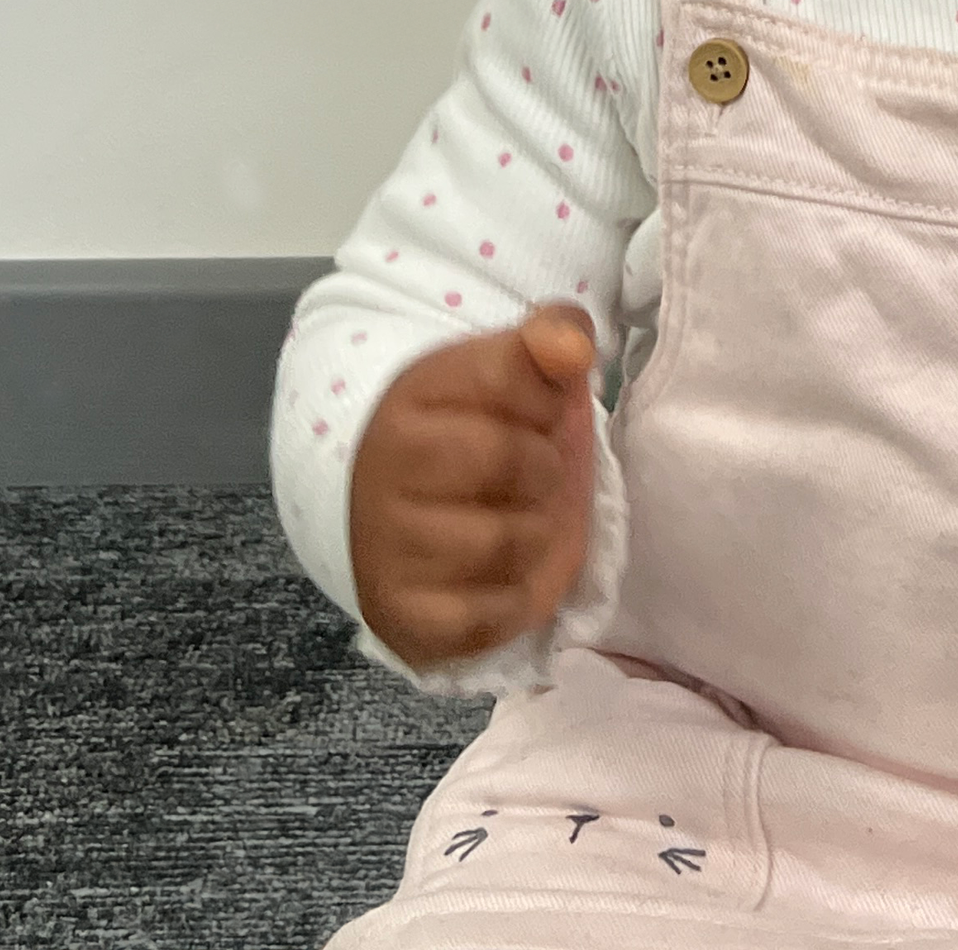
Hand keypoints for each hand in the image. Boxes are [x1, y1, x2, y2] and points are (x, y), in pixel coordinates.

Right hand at [349, 303, 597, 671]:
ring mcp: (387, 549)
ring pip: (510, 543)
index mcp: (412, 395)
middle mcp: (386, 470)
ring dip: (538, 535)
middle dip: (545, 468)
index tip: (539, 411)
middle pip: (515, 461)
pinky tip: (506, 575)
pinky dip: (516, 600)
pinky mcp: (401, 619)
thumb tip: (573, 349)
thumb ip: (550, 338)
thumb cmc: (462, 435)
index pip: (514, 372)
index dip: (548, 395)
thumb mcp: (501, 371)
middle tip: (531, 474)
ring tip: (518, 521)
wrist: (384, 513)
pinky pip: (492, 617)